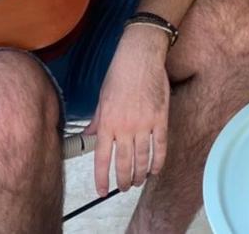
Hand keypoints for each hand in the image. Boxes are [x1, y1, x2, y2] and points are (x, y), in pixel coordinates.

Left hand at [86, 24, 170, 195]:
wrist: (140, 56)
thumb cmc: (119, 73)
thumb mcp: (102, 98)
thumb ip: (96, 122)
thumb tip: (87, 136)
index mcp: (107, 123)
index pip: (102, 160)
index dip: (102, 180)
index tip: (102, 191)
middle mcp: (124, 127)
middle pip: (124, 164)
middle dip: (123, 181)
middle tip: (124, 188)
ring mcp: (144, 124)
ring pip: (143, 159)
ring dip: (141, 174)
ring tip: (139, 180)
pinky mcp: (160, 119)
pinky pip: (161, 146)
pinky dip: (158, 161)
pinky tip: (155, 169)